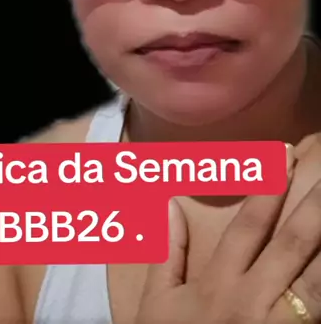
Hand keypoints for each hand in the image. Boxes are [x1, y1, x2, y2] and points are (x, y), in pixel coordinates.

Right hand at [135, 161, 320, 322]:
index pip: (248, 225)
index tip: (285, 155)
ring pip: (315, 281)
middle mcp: (251, 300)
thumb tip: (168, 202)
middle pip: (291, 244)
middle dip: (314, 206)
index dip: (268, 188)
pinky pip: (317, 315)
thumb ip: (166, 253)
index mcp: (218, 283)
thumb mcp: (157, 304)